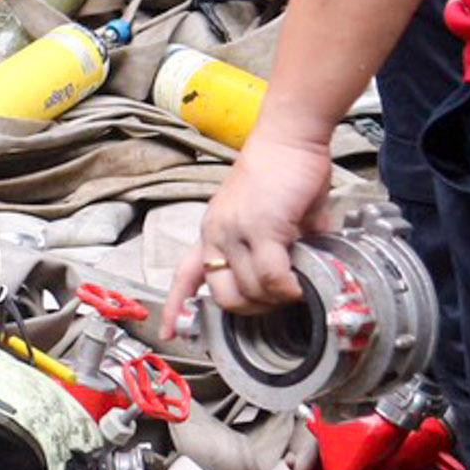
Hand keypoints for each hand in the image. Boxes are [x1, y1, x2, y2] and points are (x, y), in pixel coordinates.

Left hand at [164, 128, 337, 334]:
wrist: (289, 139)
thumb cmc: (283, 172)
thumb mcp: (268, 216)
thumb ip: (276, 247)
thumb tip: (298, 273)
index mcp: (212, 231)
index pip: (184, 275)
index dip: (176, 307)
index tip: (171, 331)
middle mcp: (215, 233)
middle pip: (223, 296)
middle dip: (252, 308)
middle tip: (277, 299)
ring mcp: (235, 232)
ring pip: (249, 290)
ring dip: (275, 298)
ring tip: (294, 285)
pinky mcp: (261, 229)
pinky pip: (271, 277)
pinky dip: (287, 289)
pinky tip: (299, 285)